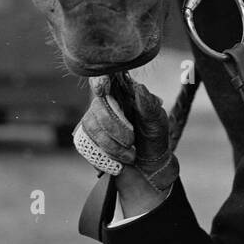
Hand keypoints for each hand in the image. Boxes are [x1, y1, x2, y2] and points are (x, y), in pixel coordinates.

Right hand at [73, 77, 179, 192]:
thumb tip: (139, 87)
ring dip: (111, 144)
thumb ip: (149, 105)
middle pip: (97, 106)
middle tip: (131, 142)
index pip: (106, 78)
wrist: (148, 165)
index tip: (103, 89)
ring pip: (91, 125)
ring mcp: (94, 120)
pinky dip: (104, 153)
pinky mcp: (88, 138)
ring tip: (130, 156)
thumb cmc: (153, 137)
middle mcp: (106, 103)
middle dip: (113, 127)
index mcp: (123, 93)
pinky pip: (86, 142)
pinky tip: (118, 161)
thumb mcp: (157, 121)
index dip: (100, 80)